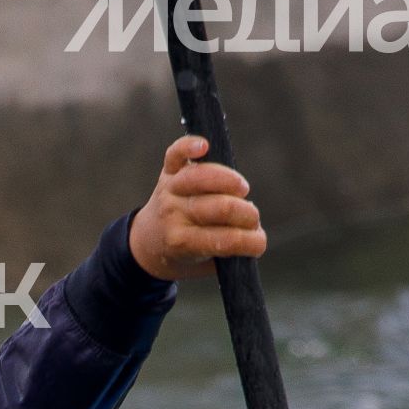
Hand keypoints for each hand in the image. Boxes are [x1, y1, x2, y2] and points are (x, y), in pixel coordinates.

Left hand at [129, 135, 266, 280]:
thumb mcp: (205, 262)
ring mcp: (169, 191)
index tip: (260, 243)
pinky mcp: (168, 171)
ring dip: (230, 182)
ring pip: (201, 177)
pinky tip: (204, 147)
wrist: (148, 242)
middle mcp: (173, 215)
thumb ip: (230, 250)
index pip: (226, 240)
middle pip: (220, 207)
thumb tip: (255, 232)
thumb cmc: (187, 253)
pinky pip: (175, 153)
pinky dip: (189, 146)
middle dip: (247, 214)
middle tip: (251, 217)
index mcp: (183, 243)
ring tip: (241, 190)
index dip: (251, 241)